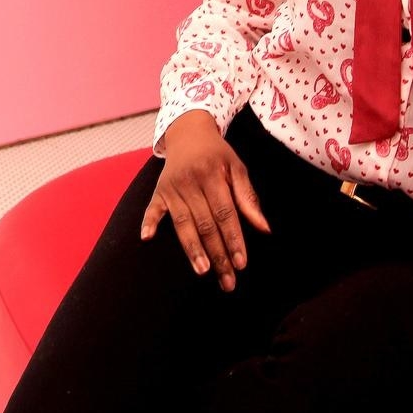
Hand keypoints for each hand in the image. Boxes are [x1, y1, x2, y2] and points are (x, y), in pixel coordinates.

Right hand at [140, 110, 270, 291]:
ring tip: (203, 271)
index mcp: (213, 175)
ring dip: (192, 249)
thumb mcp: (237, 167)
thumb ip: (248, 198)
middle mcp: (191, 181)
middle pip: (206, 223)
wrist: (189, 132)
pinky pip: (152, 208)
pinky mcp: (158, 190)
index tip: (242, 263)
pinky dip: (149, 222)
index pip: (226, 213)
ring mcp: (172, 187)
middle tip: (228, 280)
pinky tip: (148, 238)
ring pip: (183, 223)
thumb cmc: (217, 154)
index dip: (234, 239)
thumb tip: (264, 229)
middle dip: (218, 254)